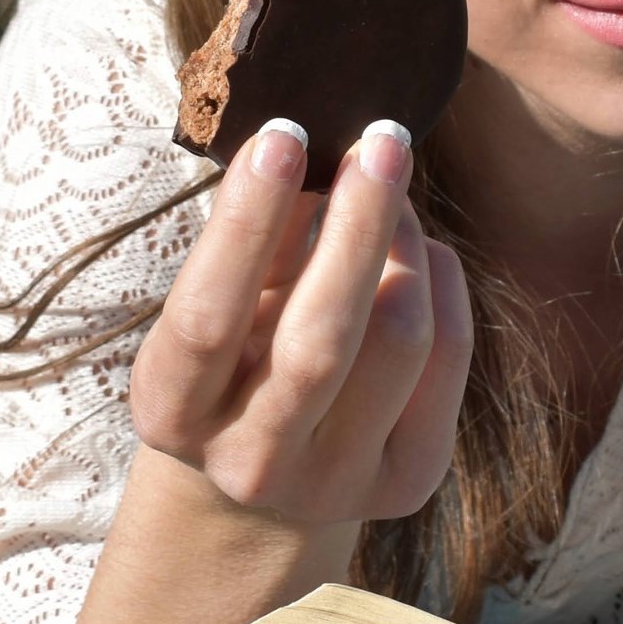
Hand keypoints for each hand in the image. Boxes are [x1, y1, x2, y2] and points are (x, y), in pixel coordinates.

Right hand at [130, 118, 472, 523]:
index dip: (246, 221)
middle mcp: (251, 463)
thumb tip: (306, 138)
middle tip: (382, 139)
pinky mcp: (409, 483)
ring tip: (391, 190)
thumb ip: (257, 244)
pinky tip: (424, 251)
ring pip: (399, 343)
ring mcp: (336, 483)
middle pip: (321, 338)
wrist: (270, 489)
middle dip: (359, 224)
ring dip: (407, 246)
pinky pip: (447, 359)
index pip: (208, 316)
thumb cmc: (236, 365)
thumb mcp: (222, 312)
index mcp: (174, 414)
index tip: (282, 134)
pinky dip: (444, 283)